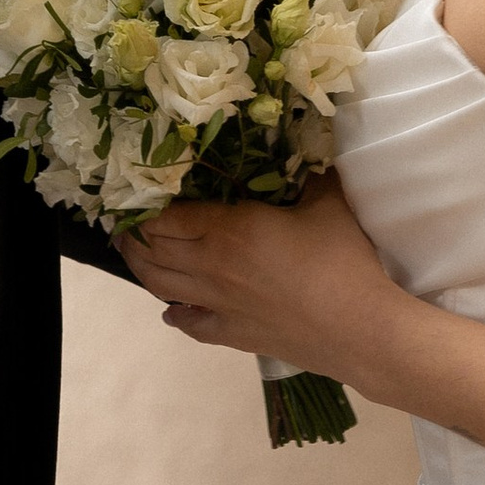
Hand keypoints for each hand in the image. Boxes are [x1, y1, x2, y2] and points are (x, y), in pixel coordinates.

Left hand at [120, 185, 401, 385]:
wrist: (359, 329)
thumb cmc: (342, 261)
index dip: (145, 205)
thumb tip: (309, 148)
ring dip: (141, 268)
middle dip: (133, 235)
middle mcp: (212, 267)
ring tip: (133, 254)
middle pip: (153, 250)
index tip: (135, 193)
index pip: (168, 216)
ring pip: (161, 287)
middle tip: (125, 221)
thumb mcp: (328, 202)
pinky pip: (191, 325)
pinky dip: (175, 316)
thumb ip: (310, 173)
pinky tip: (170, 312)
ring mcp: (219, 305)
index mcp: (228, 230)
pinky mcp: (233, 336)